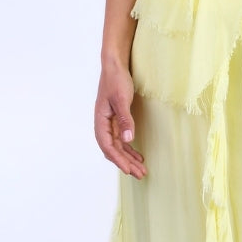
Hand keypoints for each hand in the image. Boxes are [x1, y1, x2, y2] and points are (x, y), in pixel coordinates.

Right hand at [94, 63, 146, 178]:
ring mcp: (109, 123)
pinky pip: (122, 140)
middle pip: (113, 149)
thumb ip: (125, 120)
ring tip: (141, 170)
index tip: (128, 170)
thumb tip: (128, 140)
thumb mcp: (121, 99)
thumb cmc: (116, 80)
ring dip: (129, 158)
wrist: (115, 66)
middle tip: (140, 174)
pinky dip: (129, 149)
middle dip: (126, 163)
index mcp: (100, 120)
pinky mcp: (116, 120)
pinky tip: (138, 156)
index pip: (107, 145)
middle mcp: (103, 124)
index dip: (117, 159)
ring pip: (118, 146)